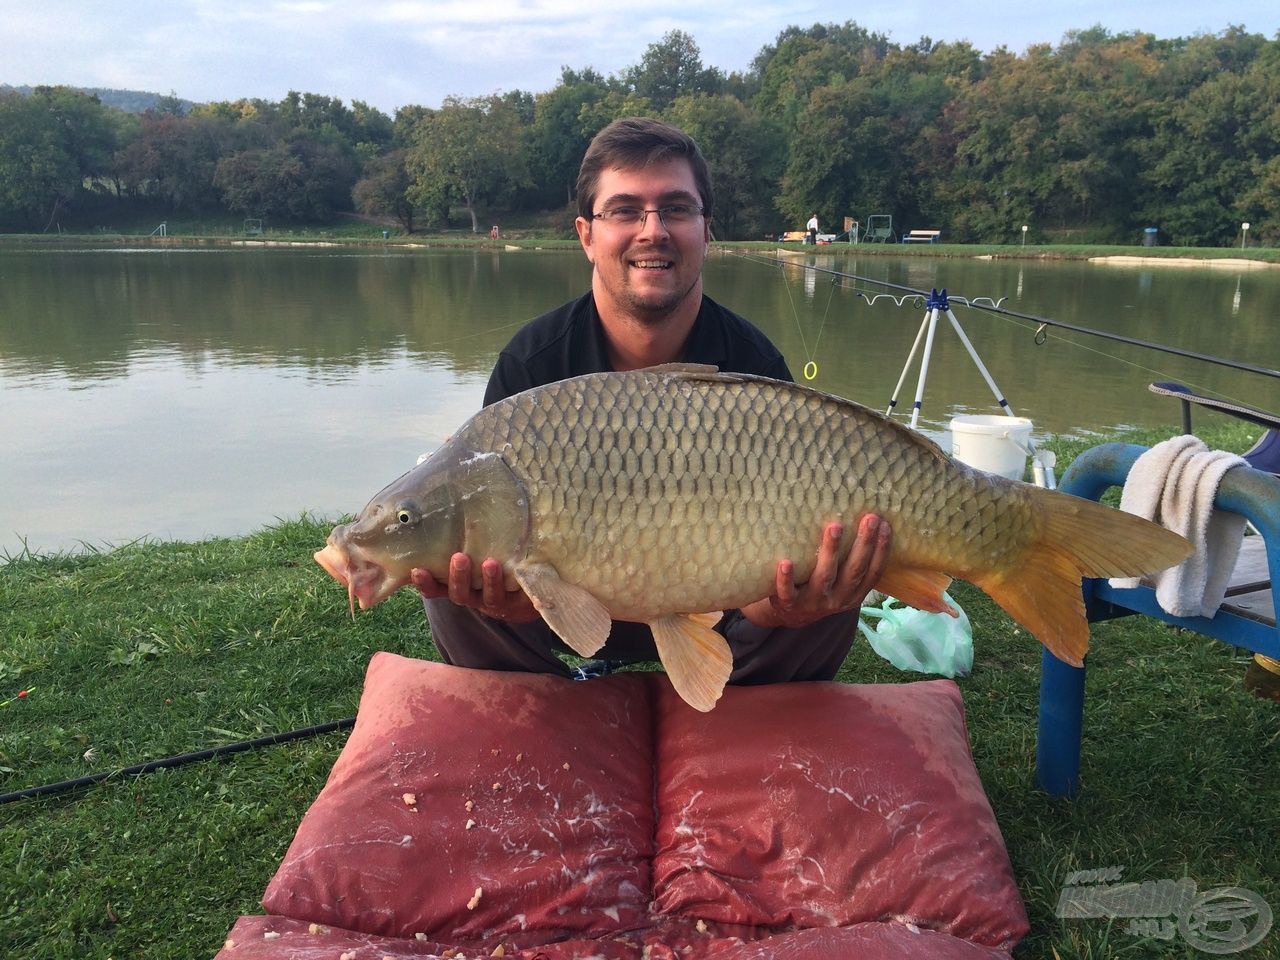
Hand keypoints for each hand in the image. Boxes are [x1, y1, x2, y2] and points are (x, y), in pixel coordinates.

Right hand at [410, 554, 540, 623]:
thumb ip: (460, 541)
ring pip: (489, 596)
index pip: (435, 588)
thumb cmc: (490, 563)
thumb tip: (443, 509)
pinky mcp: (517, 603)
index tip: (417, 570)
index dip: (425, 583)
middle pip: (460, 594)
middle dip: (458, 577)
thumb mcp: (474, 553)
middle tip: (459, 558)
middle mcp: (474, 596)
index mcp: (458, 586)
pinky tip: (516, 569)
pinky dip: (515, 585)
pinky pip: (516, 596)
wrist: (524, 591)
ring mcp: (495, 601)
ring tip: (490, 563)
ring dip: (489, 580)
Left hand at [740, 514, 891, 629]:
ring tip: (834, 527)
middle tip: (869, 519)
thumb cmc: (821, 588)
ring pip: (824, 577)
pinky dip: (786, 578)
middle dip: (863, 544)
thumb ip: (850, 562)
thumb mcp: (842, 583)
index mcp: (854, 594)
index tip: (885, 525)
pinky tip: (786, 562)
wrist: (792, 616)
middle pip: (854, 571)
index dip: (881, 550)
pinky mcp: (790, 603)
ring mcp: (814, 602)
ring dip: (830, 552)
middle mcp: (838, 599)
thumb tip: (866, 522)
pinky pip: (788, 592)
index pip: (873, 572)